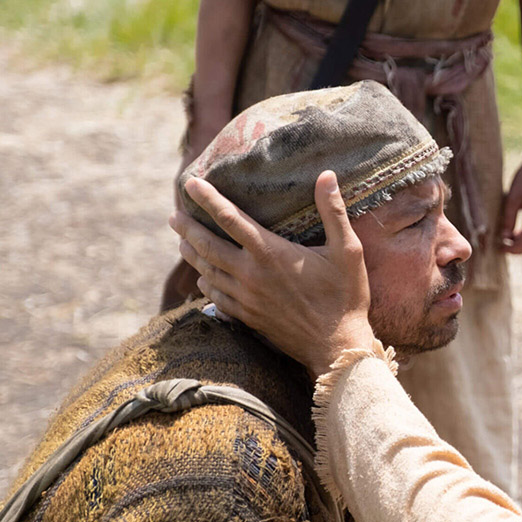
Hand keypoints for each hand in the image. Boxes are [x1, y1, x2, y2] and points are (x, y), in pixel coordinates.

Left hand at [168, 171, 374, 376]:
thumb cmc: (345, 296)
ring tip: (181, 242)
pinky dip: (206, 284)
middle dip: (188, 228)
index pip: (230, 218)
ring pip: (208, 272)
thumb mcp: (348, 250)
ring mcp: (246, 298)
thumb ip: (333, 211)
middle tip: (174, 215)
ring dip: (192, 255)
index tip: (190, 183)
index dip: (208, 198)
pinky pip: (217, 298)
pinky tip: (203, 280)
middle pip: (208, 246)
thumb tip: (327, 175)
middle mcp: (251, 274)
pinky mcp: (248, 317)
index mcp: (271, 253)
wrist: (337, 346)